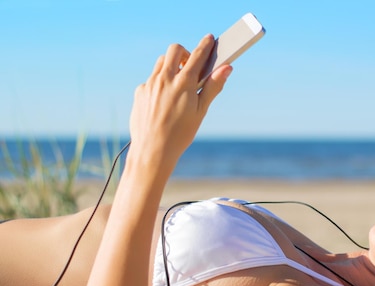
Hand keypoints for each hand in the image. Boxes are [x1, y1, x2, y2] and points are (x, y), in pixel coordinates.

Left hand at [128, 34, 231, 169]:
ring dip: (171, 66)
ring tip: (178, 83)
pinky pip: (151, 79)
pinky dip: (160, 82)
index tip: (210, 38)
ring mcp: (150, 84)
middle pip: (174, 50)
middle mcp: (165, 79)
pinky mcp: (140, 92)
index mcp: (184, 83)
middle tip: (191, 65)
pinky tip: (164, 100)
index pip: (197, 55)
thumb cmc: (181, 134)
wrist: (153, 150)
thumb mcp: (201, 111)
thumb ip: (213, 87)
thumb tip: (226, 68)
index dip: (205, 45)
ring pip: (161, 63)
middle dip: (184, 52)